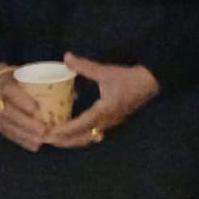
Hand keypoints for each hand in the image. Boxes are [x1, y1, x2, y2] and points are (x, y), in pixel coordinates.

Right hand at [0, 66, 48, 151]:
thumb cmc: (16, 80)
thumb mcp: (27, 76)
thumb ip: (48, 84)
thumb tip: (75, 94)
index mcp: (4, 84)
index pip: (10, 91)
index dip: (22, 101)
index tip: (36, 109)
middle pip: (8, 113)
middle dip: (26, 123)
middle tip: (43, 130)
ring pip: (7, 126)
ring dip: (25, 135)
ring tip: (41, 141)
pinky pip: (7, 134)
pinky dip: (21, 141)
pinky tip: (34, 146)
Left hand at [43, 55, 158, 149]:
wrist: (152, 82)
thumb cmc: (130, 78)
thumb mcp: (106, 72)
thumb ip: (85, 66)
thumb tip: (66, 57)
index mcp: (104, 111)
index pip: (81, 125)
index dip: (64, 130)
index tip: (49, 133)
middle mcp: (107, 121)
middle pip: (83, 138)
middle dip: (65, 140)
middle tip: (46, 139)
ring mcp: (111, 123)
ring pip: (88, 138)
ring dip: (72, 139)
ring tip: (56, 137)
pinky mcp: (113, 121)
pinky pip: (93, 133)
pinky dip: (80, 134)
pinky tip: (71, 129)